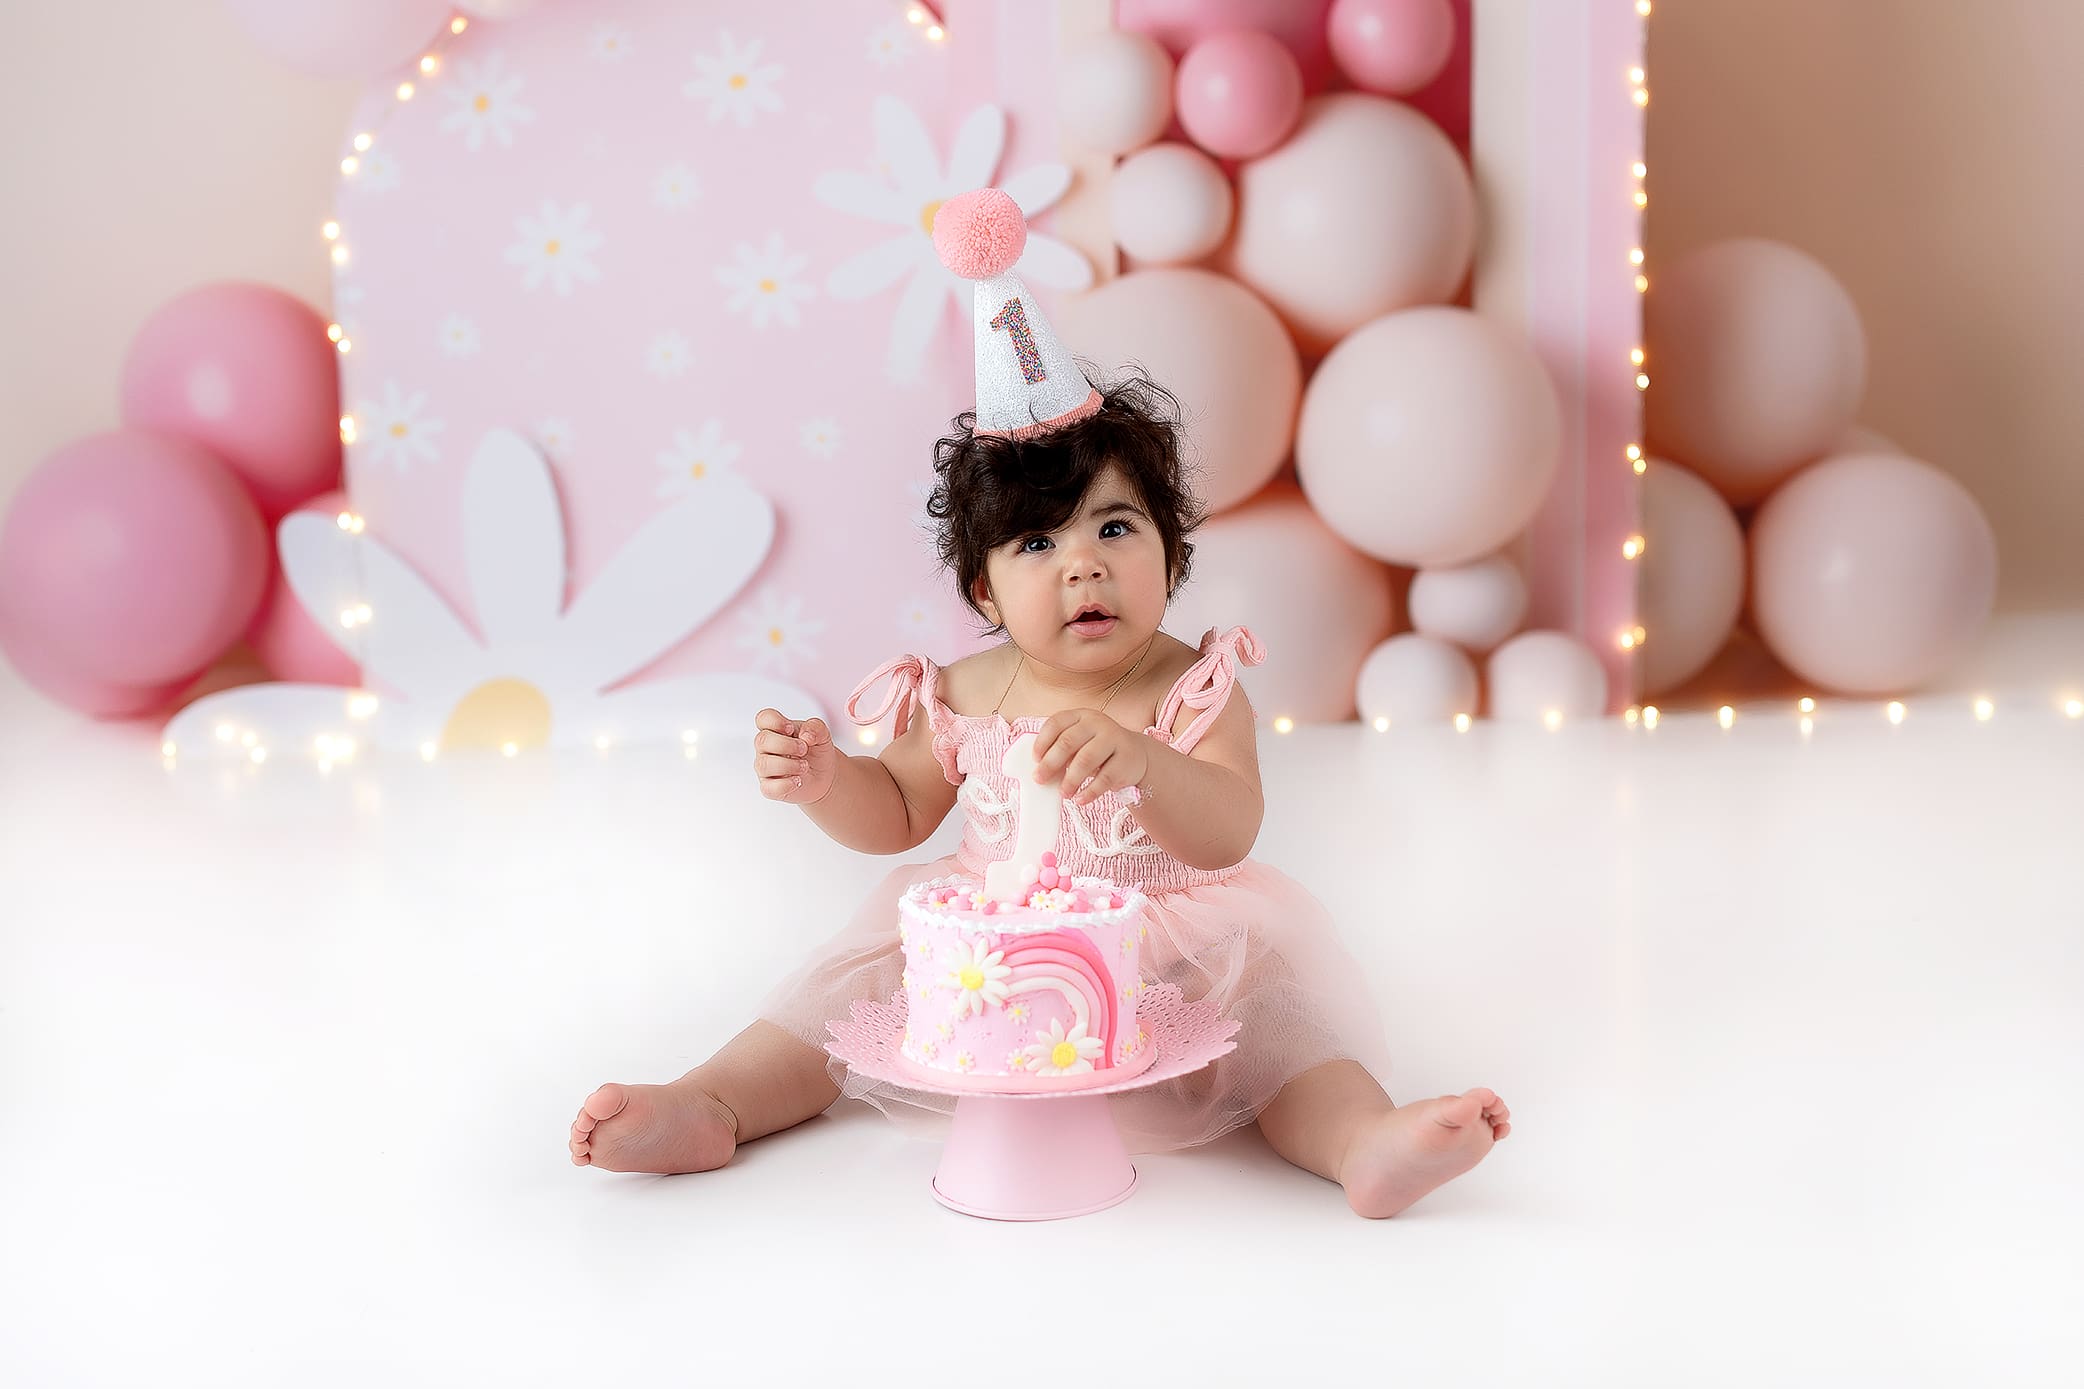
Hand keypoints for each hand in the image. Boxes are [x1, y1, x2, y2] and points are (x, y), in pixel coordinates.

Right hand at [754, 708, 838, 803]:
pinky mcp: (769, 788)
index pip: (763, 719)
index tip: (791, 729)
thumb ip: (815, 727)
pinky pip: (769, 788)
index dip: (775, 721)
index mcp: (775, 730)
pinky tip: (798, 780)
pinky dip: (786, 784)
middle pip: (762, 740)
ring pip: (764, 764)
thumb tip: (805, 735)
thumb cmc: (816, 751)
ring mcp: (766, 768)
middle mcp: (766, 748)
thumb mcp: (822, 734)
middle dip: (786, 744)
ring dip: (788, 765)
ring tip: (804, 766)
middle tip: (804, 749)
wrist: (824, 775)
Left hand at [1030, 709, 1149, 806]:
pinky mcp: (1126, 760)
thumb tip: (1041, 772)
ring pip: (1086, 760)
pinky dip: (1090, 792)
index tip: (1034, 759)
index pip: (1056, 723)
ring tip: (1063, 794)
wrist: (1136, 755)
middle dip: (1050, 763)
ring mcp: (1114, 739)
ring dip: (1070, 780)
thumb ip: (1062, 751)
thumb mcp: (1081, 743)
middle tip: (1040, 780)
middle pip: (1068, 742)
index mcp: (1081, 716)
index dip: (1042, 741)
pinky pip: (1104, 778)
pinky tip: (1081, 799)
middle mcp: (1098, 723)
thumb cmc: (1099, 750)